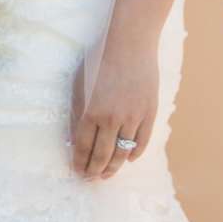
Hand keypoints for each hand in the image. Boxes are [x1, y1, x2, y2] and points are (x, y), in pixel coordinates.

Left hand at [71, 40, 158, 179]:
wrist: (130, 42)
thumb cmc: (99, 58)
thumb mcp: (79, 83)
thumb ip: (77, 110)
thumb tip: (73, 137)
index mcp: (91, 111)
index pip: (83, 147)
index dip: (80, 162)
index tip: (77, 171)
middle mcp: (112, 118)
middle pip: (102, 155)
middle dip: (94, 171)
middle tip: (90, 179)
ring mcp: (133, 117)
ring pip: (122, 153)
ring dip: (113, 167)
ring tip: (106, 175)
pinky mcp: (149, 113)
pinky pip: (141, 142)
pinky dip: (133, 154)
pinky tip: (126, 159)